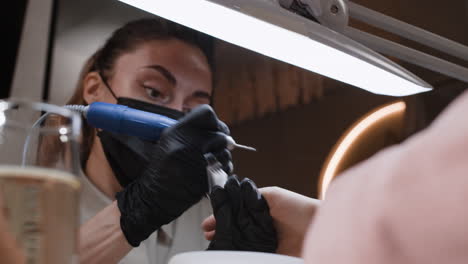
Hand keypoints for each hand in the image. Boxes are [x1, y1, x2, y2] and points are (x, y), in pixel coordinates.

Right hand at [117, 105, 231, 246]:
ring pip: (225, 153)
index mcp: (177, 132)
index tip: (214, 131)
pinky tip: (211, 173)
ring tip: (211, 162)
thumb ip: (192, 131)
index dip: (214, 122)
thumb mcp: (169, 141)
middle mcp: (188, 144)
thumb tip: (220, 128)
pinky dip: (223, 170)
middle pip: (221, 134)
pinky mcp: (206, 178)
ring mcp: (198, 162)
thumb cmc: (164, 167)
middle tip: (216, 148)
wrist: (155, 197)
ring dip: (223, 157)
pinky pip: (225, 169)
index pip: (207, 113)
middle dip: (222, 141)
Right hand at [203, 187, 319, 256]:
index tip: (208, 223)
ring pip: (240, 242)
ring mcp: (263, 241)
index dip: (220, 218)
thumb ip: (253, 195)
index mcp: (258, 211)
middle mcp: (259, 226)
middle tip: (207, 235)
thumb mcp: (272, 195)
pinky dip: (240, 254)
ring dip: (227, 243)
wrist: (317, 227)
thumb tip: (233, 196)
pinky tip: (231, 252)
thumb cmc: (298, 207)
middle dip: (219, 232)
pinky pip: (250, 254)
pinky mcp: (268, 254)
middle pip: (234, 229)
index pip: (235, 214)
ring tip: (214, 243)